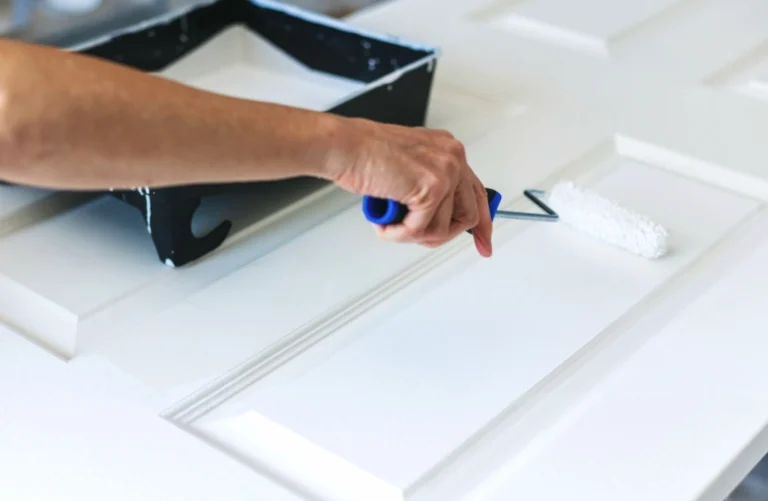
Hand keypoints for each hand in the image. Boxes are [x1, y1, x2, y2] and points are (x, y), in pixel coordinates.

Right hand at [323, 117, 492, 256]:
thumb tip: (438, 217)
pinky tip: (383, 223)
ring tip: (389, 223)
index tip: (484, 243)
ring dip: (411, 234)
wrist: (345, 147)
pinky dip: (398, 234)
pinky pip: (420, 230)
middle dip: (440, 236)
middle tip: (417, 238)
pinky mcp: (431, 189)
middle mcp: (453, 158)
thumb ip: (429, 187)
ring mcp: (445, 172)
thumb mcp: (408, 168)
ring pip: (442, 229)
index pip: (477, 193)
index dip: (482, 223)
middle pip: (467, 216)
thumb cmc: (364, 155)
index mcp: (449, 150)